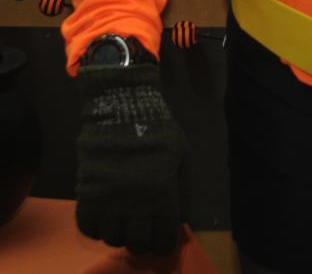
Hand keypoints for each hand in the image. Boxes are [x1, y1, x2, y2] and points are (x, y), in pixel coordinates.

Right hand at [75, 62, 187, 254]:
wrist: (121, 109)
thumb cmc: (158, 130)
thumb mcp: (182, 155)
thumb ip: (182, 189)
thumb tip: (181, 219)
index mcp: (162, 190)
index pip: (163, 235)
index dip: (165, 245)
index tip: (163, 245)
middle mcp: (134, 201)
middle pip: (136, 242)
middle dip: (143, 242)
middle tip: (145, 233)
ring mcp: (107, 199)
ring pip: (111, 238)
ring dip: (121, 235)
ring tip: (126, 223)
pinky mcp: (85, 193)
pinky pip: (88, 228)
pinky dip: (97, 229)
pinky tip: (106, 218)